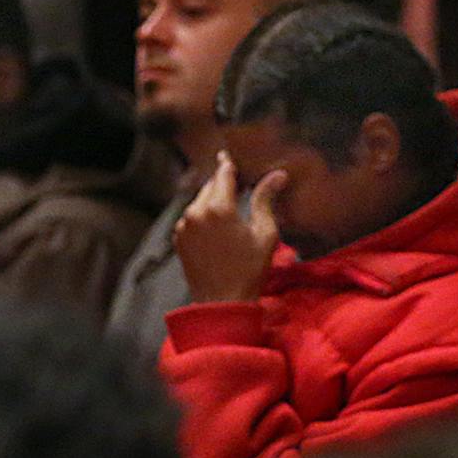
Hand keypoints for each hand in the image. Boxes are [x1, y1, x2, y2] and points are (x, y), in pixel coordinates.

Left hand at [175, 151, 287, 303]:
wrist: (222, 302)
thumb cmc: (249, 270)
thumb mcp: (265, 234)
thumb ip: (265, 200)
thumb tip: (278, 175)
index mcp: (218, 207)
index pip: (222, 173)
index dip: (227, 164)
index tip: (227, 155)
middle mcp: (196, 212)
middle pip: (209, 186)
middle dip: (221, 184)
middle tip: (236, 186)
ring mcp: (184, 225)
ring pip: (199, 201)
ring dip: (212, 201)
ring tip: (229, 211)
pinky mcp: (179, 238)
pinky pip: (191, 217)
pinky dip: (202, 216)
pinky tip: (217, 229)